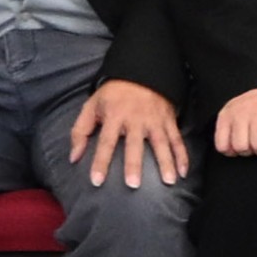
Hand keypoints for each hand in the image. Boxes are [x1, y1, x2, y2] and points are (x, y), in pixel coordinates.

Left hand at [74, 78, 189, 186]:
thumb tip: (74, 157)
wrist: (141, 71)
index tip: (97, 181)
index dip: (100, 162)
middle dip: (134, 165)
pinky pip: (177, 139)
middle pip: (134, 145)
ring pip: (161, 143)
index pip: (106, 142)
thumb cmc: (113, 94)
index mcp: (114, 116)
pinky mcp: (168, 120)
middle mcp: (135, 119)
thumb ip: (80, 132)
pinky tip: (183, 172)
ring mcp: (154, 120)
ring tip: (168, 181)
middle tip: (133, 185)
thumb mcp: (91, 106)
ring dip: (165, 162)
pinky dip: (182, 156)